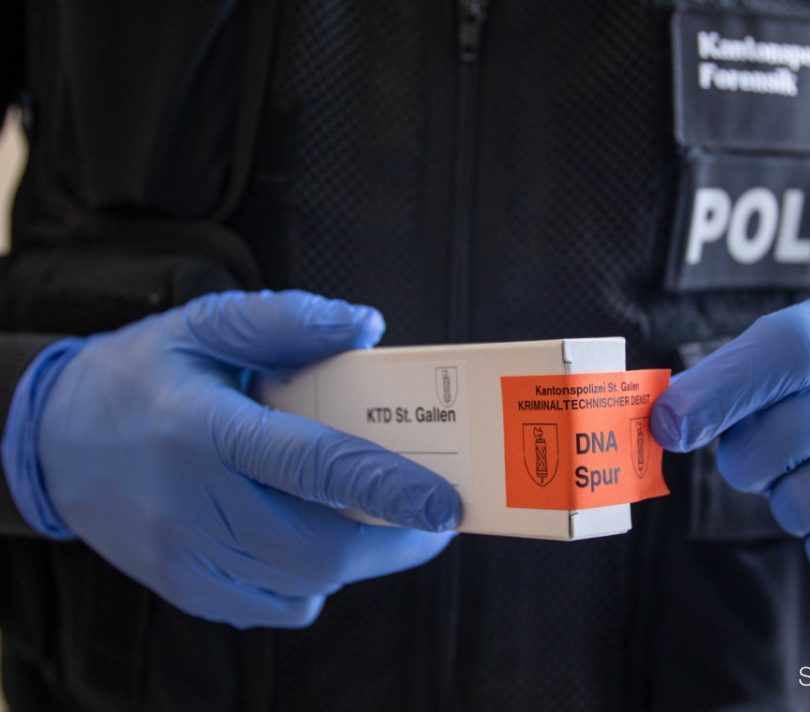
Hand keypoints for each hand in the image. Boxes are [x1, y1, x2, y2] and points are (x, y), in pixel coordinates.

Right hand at [11, 290, 460, 627]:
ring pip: (306, 582)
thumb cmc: (140, 376)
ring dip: (358, 556)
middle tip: (430, 515)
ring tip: (375, 517)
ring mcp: (188, 558)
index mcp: (206, 431)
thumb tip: (367, 326)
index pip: (313, 467)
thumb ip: (287, 321)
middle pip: (321, 547)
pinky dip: (314, 578)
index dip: (388, 488)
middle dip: (393, 539)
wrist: (51, 441)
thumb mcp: (204, 326)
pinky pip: (277, 606)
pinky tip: (310, 536)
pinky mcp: (187, 589)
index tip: (445, 503)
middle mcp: (195, 505)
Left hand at [651, 282, 809, 595]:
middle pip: (789, 433)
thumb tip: (665, 420)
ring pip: (809, 501)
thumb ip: (734, 380)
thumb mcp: (800, 366)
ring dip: (790, 504)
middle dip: (750, 462)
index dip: (721, 390)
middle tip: (764, 460)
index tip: (668, 424)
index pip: (790, 347)